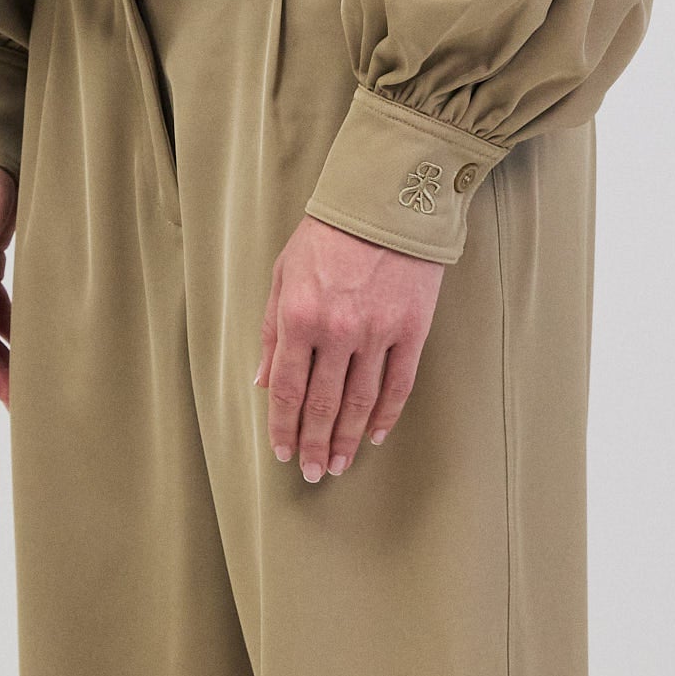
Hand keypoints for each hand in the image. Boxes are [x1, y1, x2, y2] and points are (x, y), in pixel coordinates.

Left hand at [255, 214, 445, 481]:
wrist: (386, 202)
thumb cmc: (327, 234)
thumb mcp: (283, 273)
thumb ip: (272, 329)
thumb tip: (262, 381)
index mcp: (300, 315)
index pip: (288, 389)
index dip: (283, 426)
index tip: (282, 452)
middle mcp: (337, 331)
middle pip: (323, 405)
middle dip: (315, 444)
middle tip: (313, 473)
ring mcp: (378, 333)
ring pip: (360, 403)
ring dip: (347, 439)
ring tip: (340, 464)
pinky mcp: (412, 331)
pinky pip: (398, 385)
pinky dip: (386, 415)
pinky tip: (374, 435)